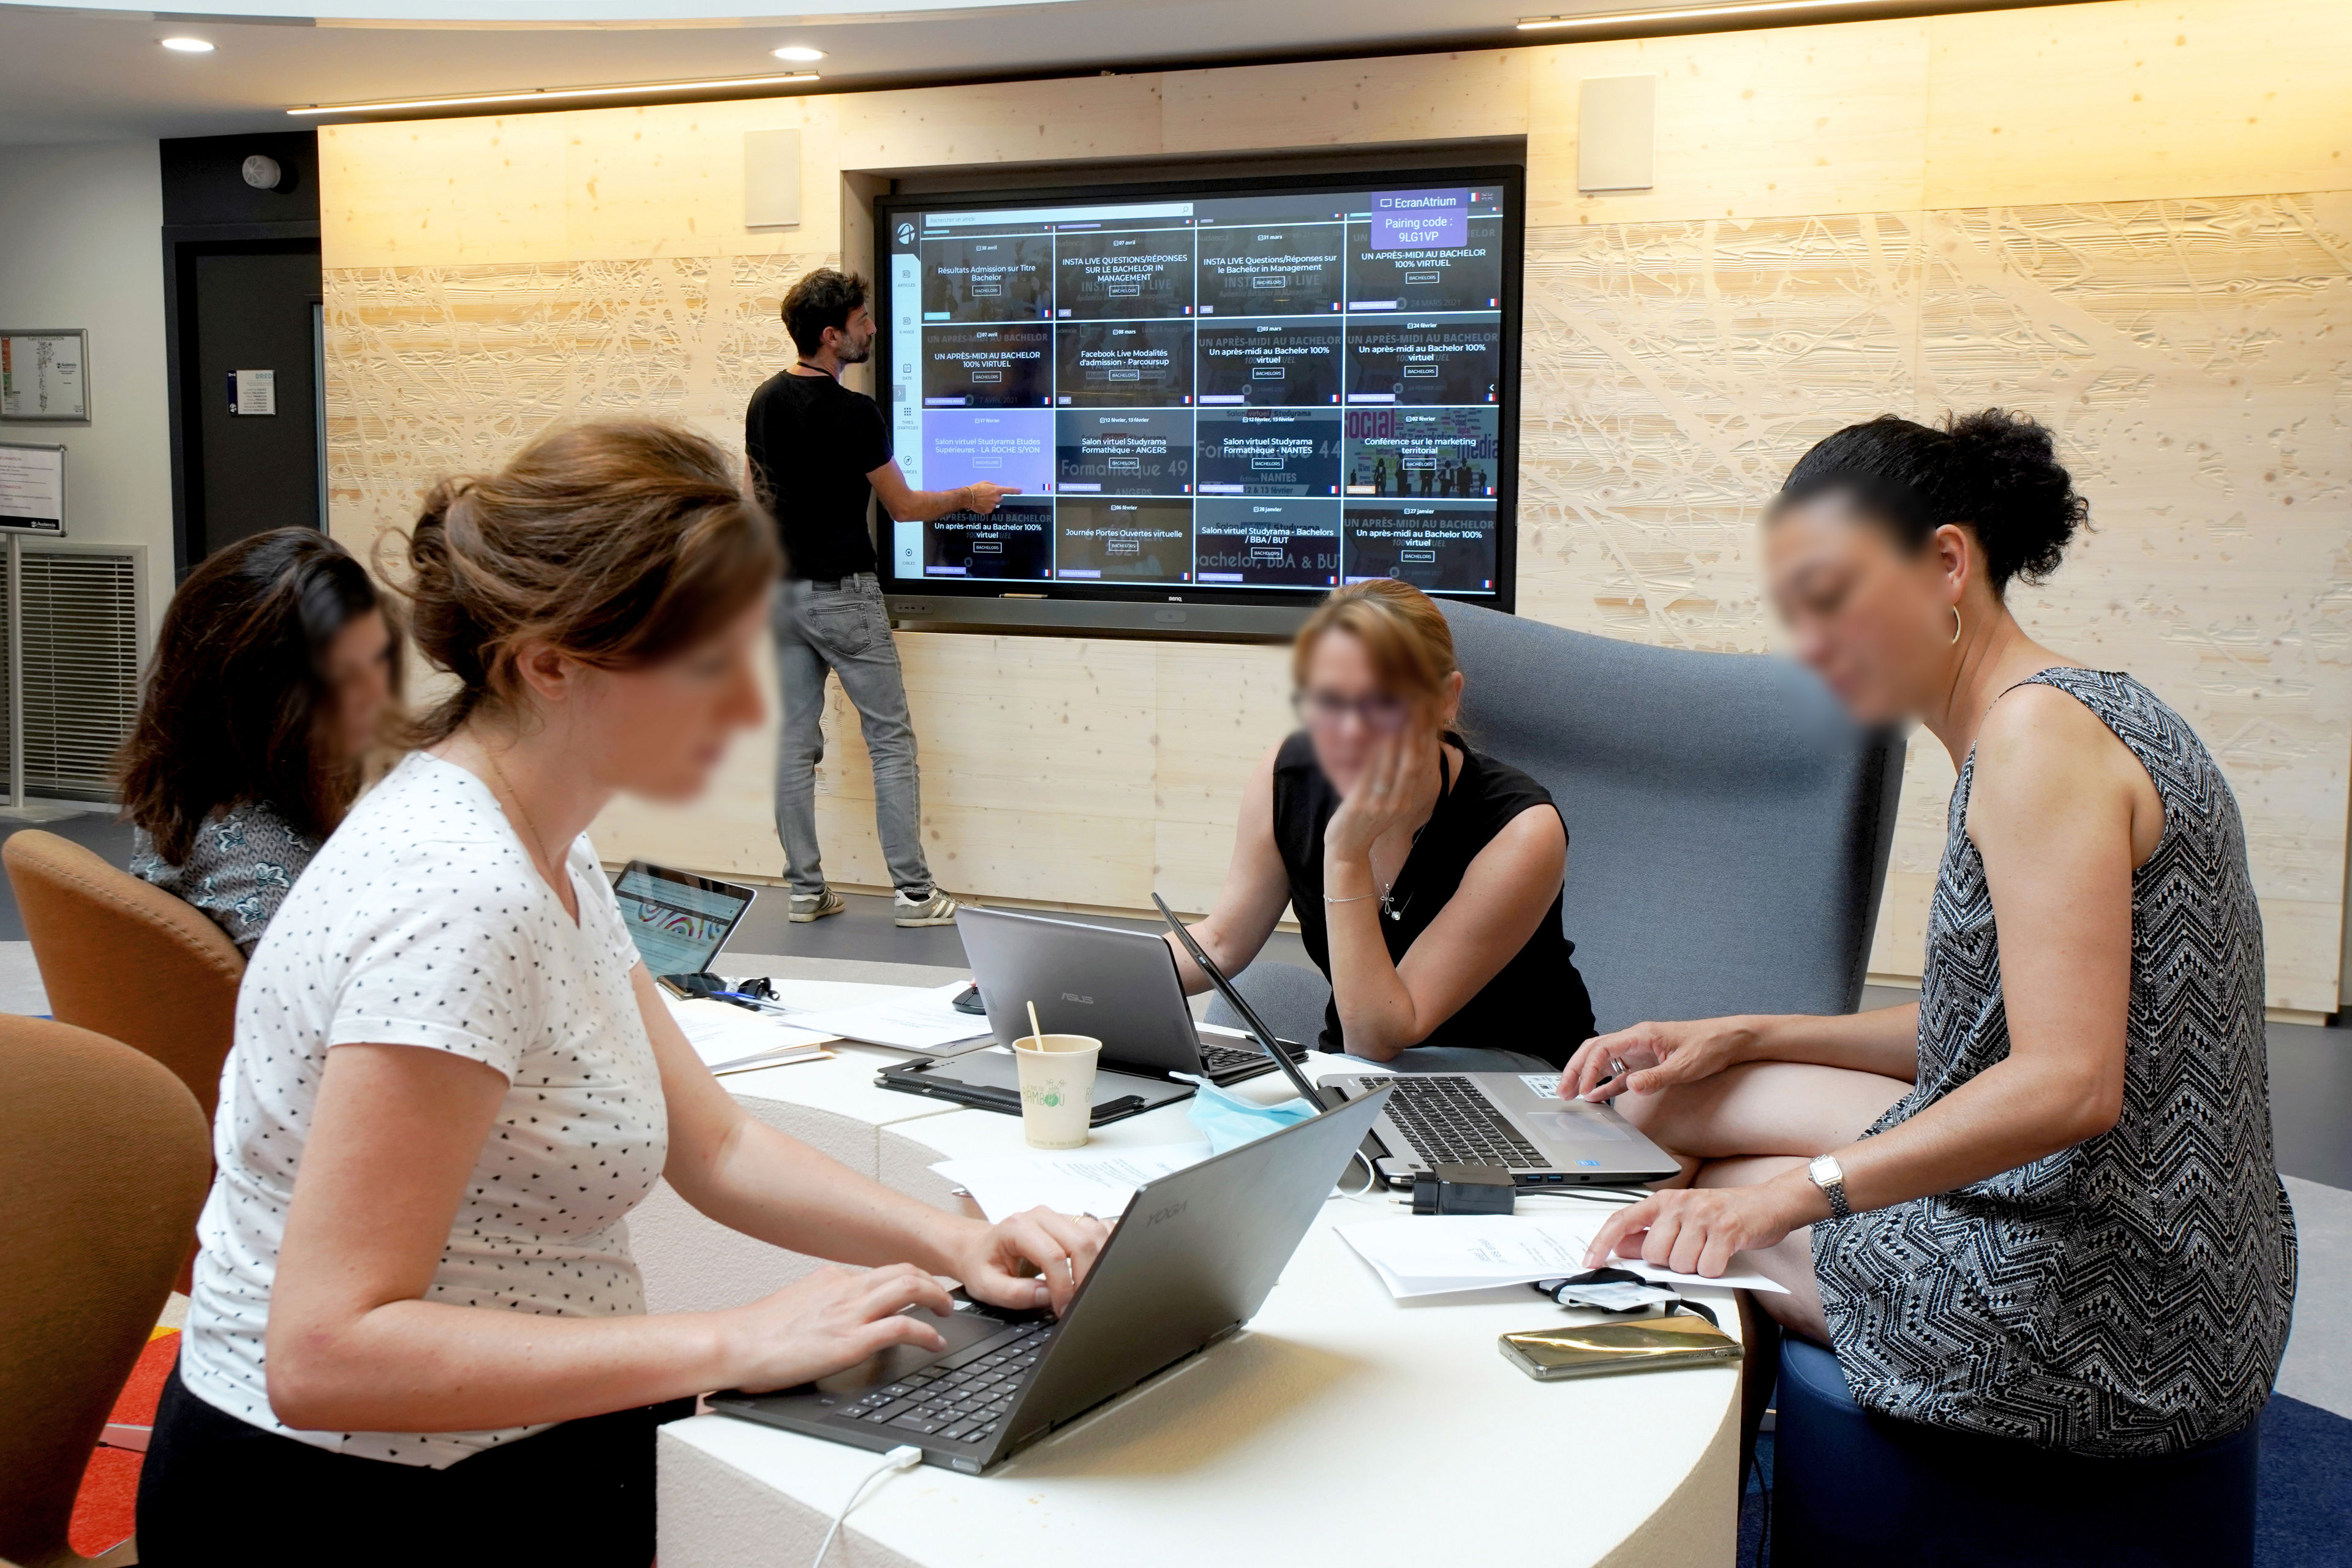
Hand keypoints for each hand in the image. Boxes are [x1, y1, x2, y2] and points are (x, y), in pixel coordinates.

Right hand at [720, 1262, 956, 1392]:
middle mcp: (845, 1289)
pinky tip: (935, 1342)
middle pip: (905, 1270)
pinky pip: (903, 1327)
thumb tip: (838, 1306)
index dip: (908, 1279)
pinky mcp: (851, 1342)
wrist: (734, 1344)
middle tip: (945, 1299)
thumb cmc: (757, 1332)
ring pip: (911, 1288)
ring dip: (938, 1298)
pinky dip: (927, 1332)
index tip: (920, 1289)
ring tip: (947, 1313)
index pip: (881, 1271)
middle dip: (932, 1282)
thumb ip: (823, 1299)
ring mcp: (850, 1314)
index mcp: (832, 1278)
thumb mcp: (797, 1302)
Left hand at [946, 1207, 1111, 1316]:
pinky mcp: (1071, 1220)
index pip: (1053, 1255)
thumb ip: (1015, 1294)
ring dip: (1099, 1263)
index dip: (1063, 1287)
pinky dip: (1105, 1246)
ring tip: (1085, 1289)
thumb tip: (1048, 1296)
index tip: (1062, 1309)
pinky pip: (1099, 1228)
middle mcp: (1042, 1216)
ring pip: (1095, 1233)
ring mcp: (1059, 1215)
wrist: (979, 1246)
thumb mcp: (986, 1286)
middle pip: (1081, 1241)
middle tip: (1079, 1303)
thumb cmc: (981, 1263)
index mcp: (1018, 1227)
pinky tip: (1100, 1265)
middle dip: (1086, 1277)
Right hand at [958, 483, 1018, 514]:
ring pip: (994, 504)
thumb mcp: (985, 483)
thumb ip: (993, 485)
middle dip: (995, 497)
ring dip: (990, 502)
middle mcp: (996, 498)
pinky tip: (980, 503)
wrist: (967, 497)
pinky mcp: (989, 511)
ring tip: (982, 499)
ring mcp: (993, 505)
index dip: (1015, 491)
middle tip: (987, 494)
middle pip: (1000, 498)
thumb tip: (997, 488)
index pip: (1009, 490)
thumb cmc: (975, 488)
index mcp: (997, 490)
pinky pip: (990, 508)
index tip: (1020, 491)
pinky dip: (986, 506)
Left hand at [1323, 726, 1435, 865]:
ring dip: (1394, 740)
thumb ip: (1392, 782)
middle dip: (1412, 735)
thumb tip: (1396, 753)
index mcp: (1405, 800)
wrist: (1347, 849)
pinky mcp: (1361, 806)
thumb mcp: (1383, 803)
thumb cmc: (1362, 821)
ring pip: (1391, 767)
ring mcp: (1380, 805)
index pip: (1417, 766)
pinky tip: (1371, 738)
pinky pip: (1368, 776)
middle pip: (1409, 763)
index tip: (1423, 717)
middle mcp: (1397, 802)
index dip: (1422, 741)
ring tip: (1395, 715)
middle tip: (1414, 710)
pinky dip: (1372, 756)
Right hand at [1560, 1017, 1759, 1102]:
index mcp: (1641, 1036)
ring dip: (1586, 1077)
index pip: (1602, 1048)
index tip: (1583, 1089)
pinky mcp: (1647, 1063)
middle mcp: (1635, 1041)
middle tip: (1563, 1091)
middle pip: (1594, 1051)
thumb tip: (1631, 1086)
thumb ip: (1656, 1077)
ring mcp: (1640, 1052)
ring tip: (1571, 1094)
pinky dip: (1606, 1084)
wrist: (1729, 1041)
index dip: (1588, 1069)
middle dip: (1575, 1070)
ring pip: (1602, 1061)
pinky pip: (1619, 1073)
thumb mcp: (1685, 1065)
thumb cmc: (1710, 1046)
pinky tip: (1596, 1097)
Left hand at [1581, 1177, 1822, 1278]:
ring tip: (1709, 1251)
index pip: (1622, 1220)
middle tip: (1691, 1252)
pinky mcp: (1726, 1230)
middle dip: (1670, 1263)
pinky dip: (1715, 1271)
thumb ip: (1652, 1233)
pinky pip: (1707, 1268)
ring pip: (1679, 1264)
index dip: (1602, 1241)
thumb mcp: (1684, 1219)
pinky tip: (1723, 1256)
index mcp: (1664, 1201)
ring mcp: (1703, 1216)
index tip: (1589, 1261)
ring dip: (1695, 1268)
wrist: (1770, 1203)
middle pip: (1654, 1253)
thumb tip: (1621, 1248)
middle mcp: (1680, 1204)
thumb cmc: (1725, 1215)